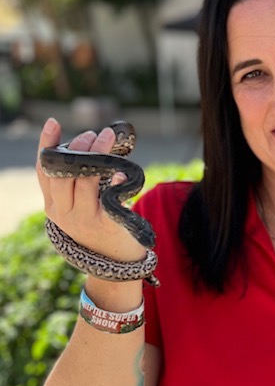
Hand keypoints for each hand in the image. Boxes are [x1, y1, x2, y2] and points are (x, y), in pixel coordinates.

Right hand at [36, 118, 146, 262]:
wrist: (115, 261)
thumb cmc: (97, 225)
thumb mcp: (77, 206)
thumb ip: (76, 182)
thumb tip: (87, 145)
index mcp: (53, 206)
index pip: (45, 171)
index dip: (47, 146)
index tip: (53, 123)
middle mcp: (64, 214)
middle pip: (64, 174)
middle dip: (78, 149)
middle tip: (92, 133)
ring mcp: (84, 220)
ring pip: (84, 183)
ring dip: (97, 156)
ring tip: (108, 137)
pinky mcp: (106, 226)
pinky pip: (108, 202)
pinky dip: (113, 184)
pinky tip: (118, 172)